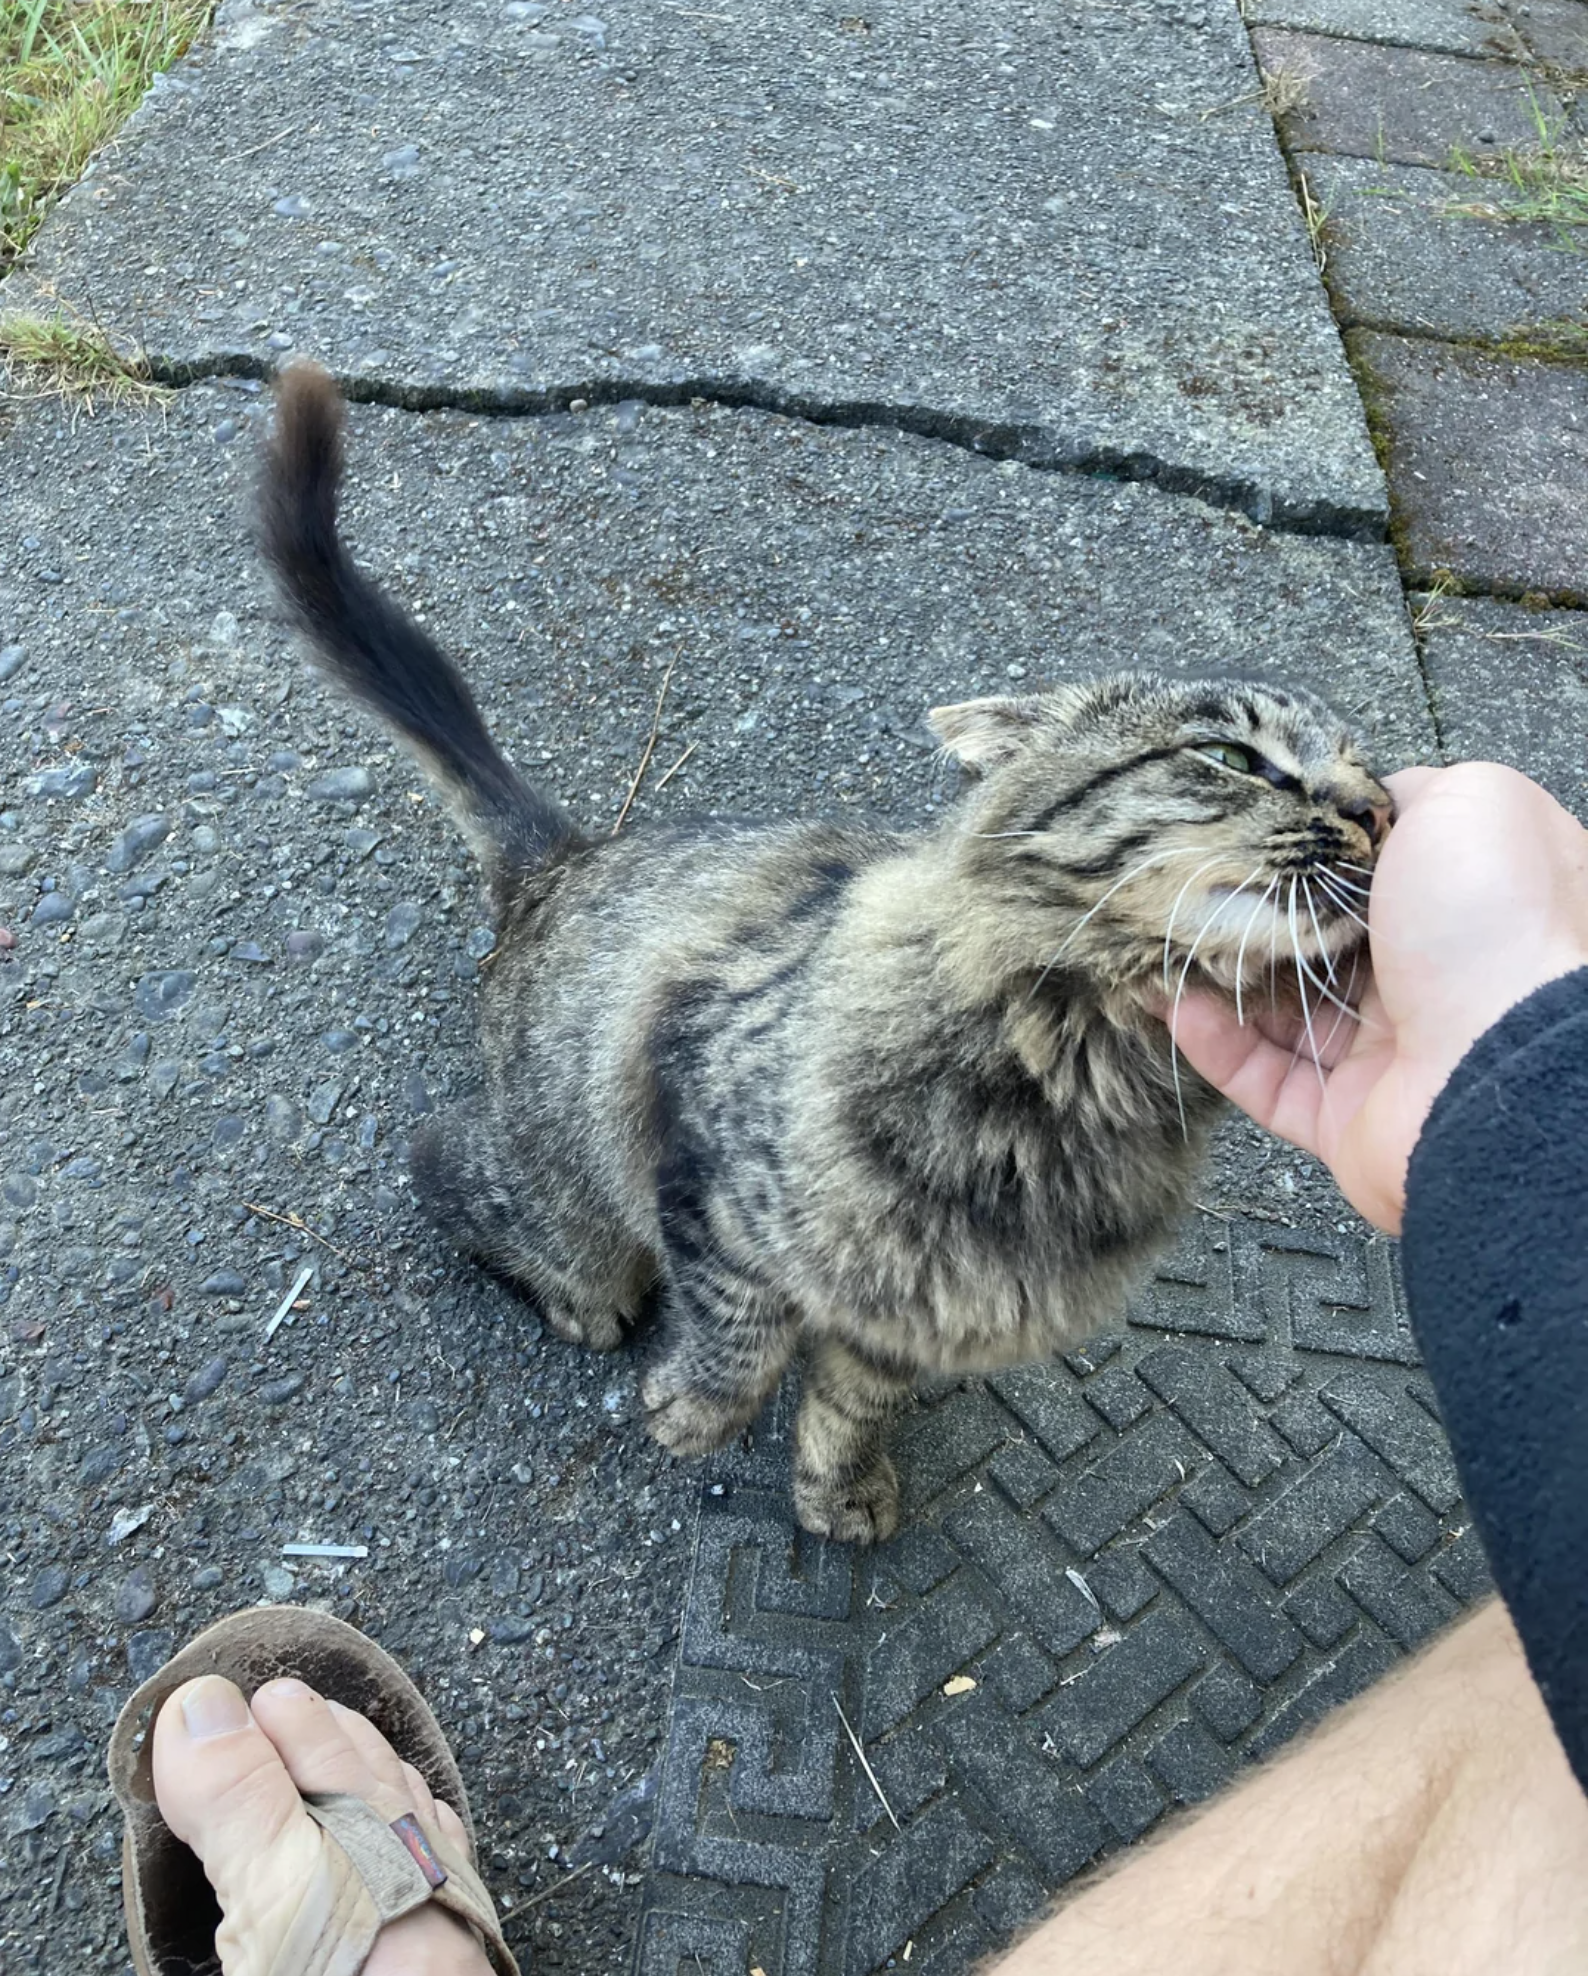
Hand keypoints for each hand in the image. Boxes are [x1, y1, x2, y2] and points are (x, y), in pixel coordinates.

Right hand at [1169, 764, 1587, 1233]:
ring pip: (1286, 1014)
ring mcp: (1393, 1054)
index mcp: (1472, 906)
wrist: (1499, 1065)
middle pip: (1324, 941)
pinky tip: (1175, 1006)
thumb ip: (1409, 793)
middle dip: (1258, 917)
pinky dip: (1216, 1046)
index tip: (1261, 832)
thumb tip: (1355, 809)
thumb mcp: (1470, 804)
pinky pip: (1266, 1081)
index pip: (1384, 870)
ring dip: (1223, 981)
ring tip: (1165, 946)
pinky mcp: (1348, 1120)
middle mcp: (1437, 978)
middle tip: (1194, 890)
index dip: (1324, 850)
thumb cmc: (1494, 926)